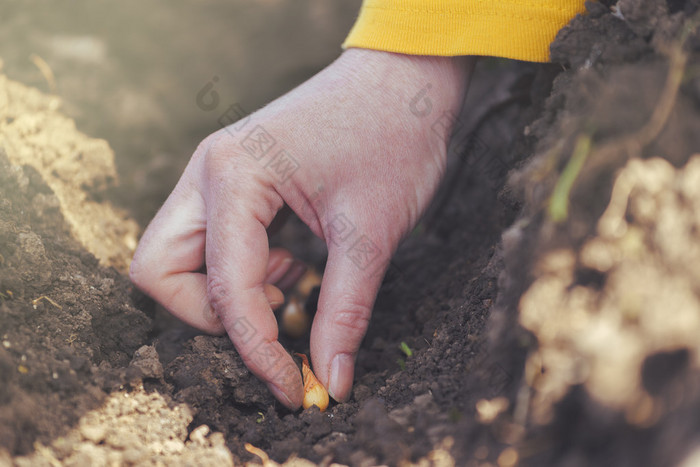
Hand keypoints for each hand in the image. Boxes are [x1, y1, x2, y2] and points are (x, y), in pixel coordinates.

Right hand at [130, 48, 473, 408]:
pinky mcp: (233, 181)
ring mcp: (216, 174)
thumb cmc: (393, 136)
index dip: (256, 351)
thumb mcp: (371, 233)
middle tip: (276, 321)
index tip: (296, 387)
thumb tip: (332, 380)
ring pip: (176, 257)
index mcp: (234, 176)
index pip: (224, 290)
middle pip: (160, 271)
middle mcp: (209, 172)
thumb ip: (344, 312)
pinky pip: (209, 242)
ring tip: (292, 284)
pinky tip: (292, 264)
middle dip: (210, 316)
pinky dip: (241, 271)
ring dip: (225, 292)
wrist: (403, 77)